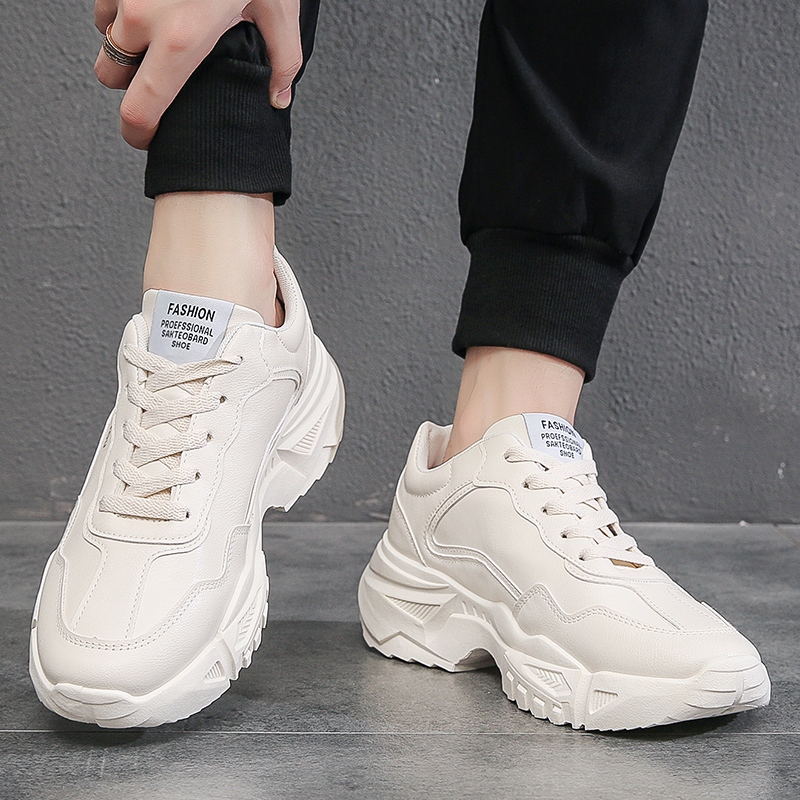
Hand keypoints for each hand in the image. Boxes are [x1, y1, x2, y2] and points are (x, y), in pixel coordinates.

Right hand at [94, 0, 301, 148]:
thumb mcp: (277, 8)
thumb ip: (281, 61)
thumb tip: (277, 97)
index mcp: (181, 42)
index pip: (141, 110)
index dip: (139, 133)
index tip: (146, 138)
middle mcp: (141, 17)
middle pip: (109, 74)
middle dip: (128, 82)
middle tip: (158, 76)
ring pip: (104, 33)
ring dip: (125, 40)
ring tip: (161, 31)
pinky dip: (121, 6)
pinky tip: (152, 2)